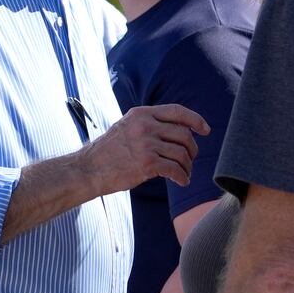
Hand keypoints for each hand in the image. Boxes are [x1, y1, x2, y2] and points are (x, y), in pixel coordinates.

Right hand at [82, 105, 209, 192]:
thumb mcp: (126, 126)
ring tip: (184, 173)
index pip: (177, 111)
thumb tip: (173, 129)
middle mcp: (145, 125)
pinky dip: (182, 177)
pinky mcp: (147, 163)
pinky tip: (181, 181)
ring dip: (187, 166)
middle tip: (190, 159)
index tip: (205, 129)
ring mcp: (146, 144)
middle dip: (192, 148)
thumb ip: (146, 124)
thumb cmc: (107, 152)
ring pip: (182, 153)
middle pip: (184, 134)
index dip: (195, 120)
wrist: (88, 169)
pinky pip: (175, 169)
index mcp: (141, 113)